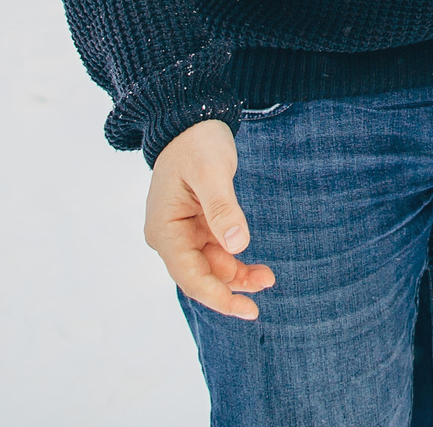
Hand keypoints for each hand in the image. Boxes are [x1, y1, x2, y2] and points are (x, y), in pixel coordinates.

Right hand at [146, 119, 274, 320]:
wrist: (191, 123)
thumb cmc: (197, 143)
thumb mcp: (212, 172)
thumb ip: (223, 209)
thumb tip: (238, 246)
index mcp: (164, 230)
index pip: (189, 275)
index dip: (216, 296)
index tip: (244, 308)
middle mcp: (170, 238)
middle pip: (201, 277)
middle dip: (232, 288)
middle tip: (267, 286)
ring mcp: (184, 234)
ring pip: (212, 268)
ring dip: (238, 276)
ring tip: (268, 277)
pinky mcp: (198, 227)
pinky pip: (217, 254)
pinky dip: (236, 262)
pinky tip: (257, 270)